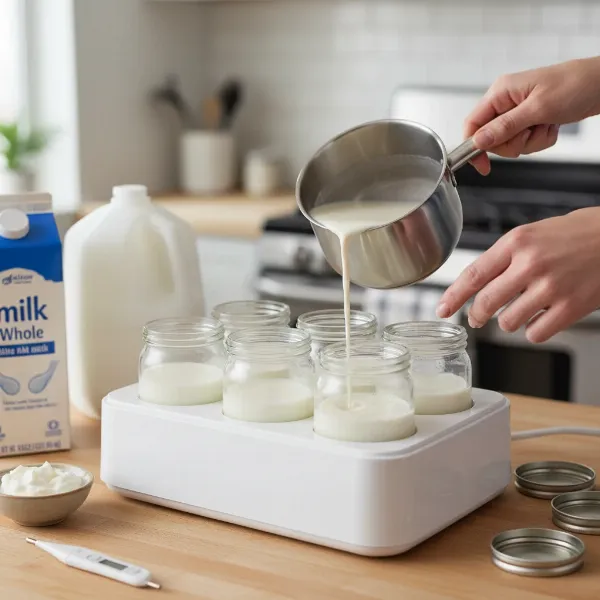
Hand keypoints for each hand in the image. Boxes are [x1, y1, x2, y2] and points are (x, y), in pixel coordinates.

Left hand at [436, 208, 599, 342]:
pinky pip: (536, 333)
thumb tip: (476, 285)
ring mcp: (551, 287)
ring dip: (509, 322)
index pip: (473, 275)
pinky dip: (535, 331)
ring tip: (520, 311)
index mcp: (516, 242)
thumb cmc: (576, 234)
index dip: (453, 296)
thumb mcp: (533, 234)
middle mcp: (530, 264)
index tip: (442, 309)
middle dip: (477, 315)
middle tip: (477, 318)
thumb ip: (504, 258)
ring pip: (508, 322)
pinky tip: (542, 319)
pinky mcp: (572, 306)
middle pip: (485, 302)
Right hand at [466, 57, 599, 174]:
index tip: (482, 165)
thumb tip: (478, 141)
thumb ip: (505, 126)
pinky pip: (526, 142)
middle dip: (514, 142)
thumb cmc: (576, 85)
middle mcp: (506, 102)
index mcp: (501, 92)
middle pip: (492, 139)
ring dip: (531, 141)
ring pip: (510, 143)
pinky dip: (540, 139)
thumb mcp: (538, 108)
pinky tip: (552, 125)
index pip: (473, 124)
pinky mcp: (529, 120)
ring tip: (547, 124)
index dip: (473, 146)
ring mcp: (517, 112)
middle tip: (532, 130)